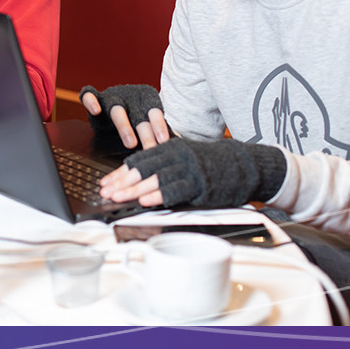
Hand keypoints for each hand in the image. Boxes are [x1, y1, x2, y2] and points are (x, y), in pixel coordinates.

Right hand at [80, 84, 169, 149]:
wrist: (121, 101)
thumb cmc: (138, 114)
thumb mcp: (149, 122)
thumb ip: (158, 131)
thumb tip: (176, 147)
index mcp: (146, 97)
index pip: (154, 110)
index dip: (159, 125)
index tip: (164, 141)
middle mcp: (130, 95)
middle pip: (138, 115)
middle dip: (145, 133)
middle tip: (150, 148)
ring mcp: (113, 96)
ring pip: (117, 110)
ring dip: (124, 126)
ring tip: (131, 143)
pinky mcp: (97, 97)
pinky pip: (90, 95)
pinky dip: (91, 101)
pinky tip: (96, 110)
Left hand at [99, 137, 286, 208]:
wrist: (244, 164)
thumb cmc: (211, 164)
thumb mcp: (184, 158)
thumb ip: (164, 165)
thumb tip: (137, 181)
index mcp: (171, 147)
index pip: (139, 159)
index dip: (120, 173)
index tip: (105, 183)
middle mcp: (177, 155)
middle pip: (143, 168)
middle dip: (121, 182)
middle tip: (106, 192)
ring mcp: (189, 168)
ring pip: (155, 178)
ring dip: (134, 189)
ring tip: (119, 197)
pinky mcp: (200, 183)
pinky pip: (176, 189)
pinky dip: (159, 195)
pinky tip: (146, 200)